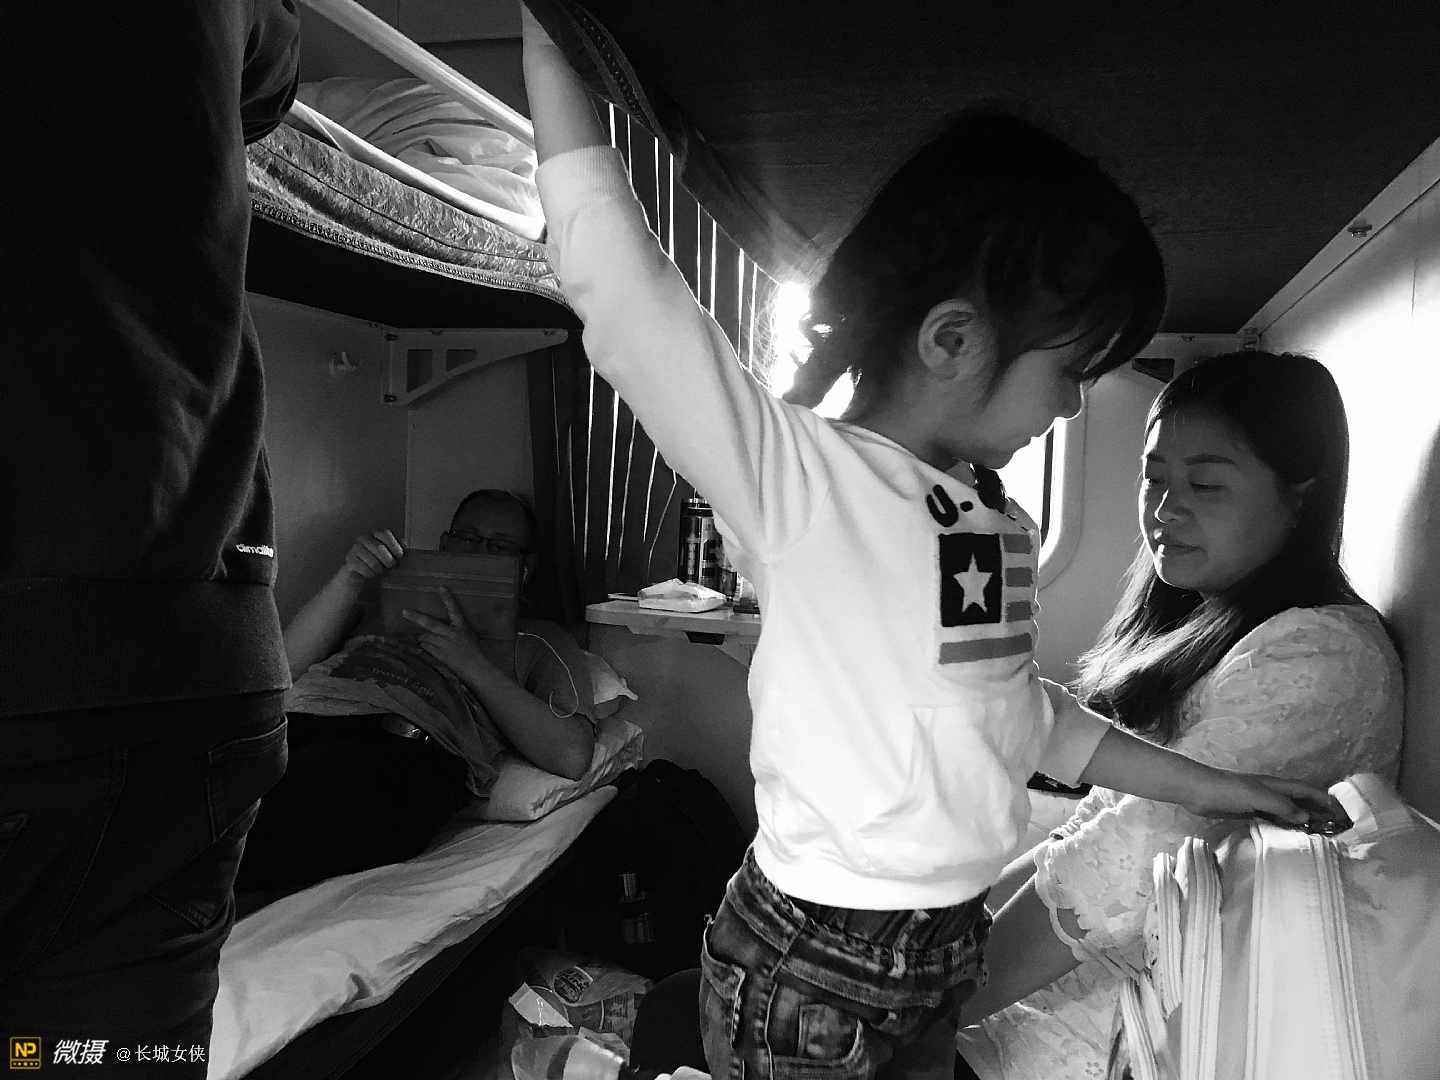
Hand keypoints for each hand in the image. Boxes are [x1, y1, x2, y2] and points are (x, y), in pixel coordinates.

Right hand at [339, 529, 403, 585]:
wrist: (360, 575)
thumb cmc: (379, 563)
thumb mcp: (392, 556)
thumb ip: (399, 550)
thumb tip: (406, 547)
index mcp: (376, 534)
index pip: (385, 534)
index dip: (394, 545)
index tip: (400, 556)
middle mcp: (364, 538)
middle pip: (379, 548)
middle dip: (388, 561)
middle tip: (390, 567)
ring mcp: (355, 549)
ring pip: (372, 561)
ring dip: (379, 570)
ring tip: (380, 571)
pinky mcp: (349, 561)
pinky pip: (364, 569)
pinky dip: (370, 574)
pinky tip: (370, 574)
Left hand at [402, 587, 497, 685]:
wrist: (476, 668)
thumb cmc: (475, 653)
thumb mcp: (469, 637)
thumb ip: (456, 632)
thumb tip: (439, 630)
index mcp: (462, 627)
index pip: (454, 609)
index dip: (447, 598)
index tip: (441, 587)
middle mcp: (452, 633)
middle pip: (431, 624)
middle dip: (416, 617)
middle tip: (405, 612)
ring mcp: (446, 644)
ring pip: (426, 638)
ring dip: (422, 639)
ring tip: (422, 641)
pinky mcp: (441, 655)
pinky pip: (427, 649)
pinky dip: (424, 649)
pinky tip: (423, 650)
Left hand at [1180, 767, 1338, 828]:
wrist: (1197, 791)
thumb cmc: (1228, 790)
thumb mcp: (1258, 796)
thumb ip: (1282, 806)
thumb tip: (1306, 818)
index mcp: (1276, 785)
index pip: (1307, 791)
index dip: (1324, 800)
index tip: (1341, 814)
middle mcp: (1271, 793)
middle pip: (1299, 802)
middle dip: (1317, 812)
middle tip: (1333, 830)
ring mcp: (1259, 802)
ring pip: (1287, 812)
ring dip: (1301, 821)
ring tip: (1316, 837)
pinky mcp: (1248, 812)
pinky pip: (1272, 820)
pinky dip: (1283, 827)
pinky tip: (1289, 838)